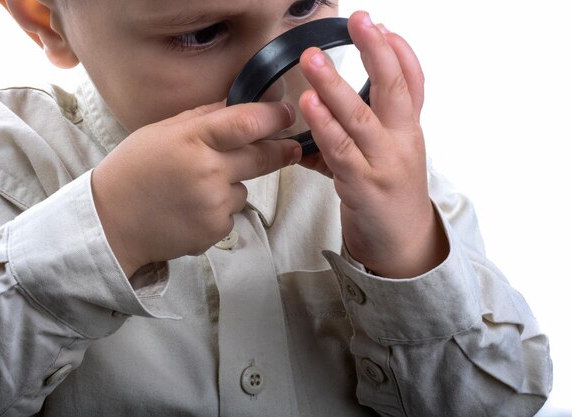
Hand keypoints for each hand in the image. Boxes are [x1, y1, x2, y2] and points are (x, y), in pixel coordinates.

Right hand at [92, 101, 300, 276]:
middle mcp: (208, 171)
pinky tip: (191, 209)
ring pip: (244, 189)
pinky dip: (219, 210)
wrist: (112, 223)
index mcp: (192, 139)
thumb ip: (202, 117)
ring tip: (194, 189)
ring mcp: (214, 204)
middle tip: (291, 147)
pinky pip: (231, 213)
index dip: (274, 116)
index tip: (286, 113)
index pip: (247, 122)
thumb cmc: (133, 171)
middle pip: (262, 156)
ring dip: (231, 185)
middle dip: (281, 150)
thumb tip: (237, 105)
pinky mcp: (216, 230)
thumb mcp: (161, 132)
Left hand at [297, 11, 447, 277]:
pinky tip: (309, 106)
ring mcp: (384, 165)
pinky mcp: (364, 187)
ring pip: (361, 118)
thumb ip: (354, 133)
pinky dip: (324, 126)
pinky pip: (340, 152)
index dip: (400, 53)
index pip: (413, 84)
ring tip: (314, 60)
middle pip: (394, 90)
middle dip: (377, 52)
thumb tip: (321, 110)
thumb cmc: (389, 199)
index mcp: (408, 133)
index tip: (383, 26)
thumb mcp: (381, 158)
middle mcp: (402, 144)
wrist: (403, 247)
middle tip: (360, 21)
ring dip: (336, 86)